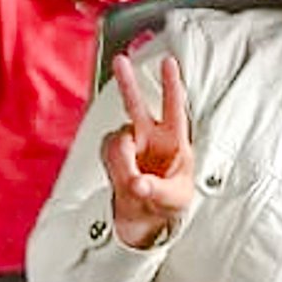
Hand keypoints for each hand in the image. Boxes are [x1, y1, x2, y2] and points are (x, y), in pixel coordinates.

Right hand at [101, 54, 195, 248]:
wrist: (146, 219)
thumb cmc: (168, 203)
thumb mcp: (173, 199)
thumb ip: (155, 189)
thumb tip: (138, 182)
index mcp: (174, 141)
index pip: (174, 108)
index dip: (172, 84)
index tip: (168, 62)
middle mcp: (150, 137)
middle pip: (137, 105)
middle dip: (127, 83)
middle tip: (120, 62)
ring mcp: (130, 145)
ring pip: (118, 139)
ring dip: (123, 160)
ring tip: (132, 181)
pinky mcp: (113, 155)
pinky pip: (106, 154)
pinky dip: (113, 168)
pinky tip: (122, 177)